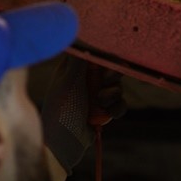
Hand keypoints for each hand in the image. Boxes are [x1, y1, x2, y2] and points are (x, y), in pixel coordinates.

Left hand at [41, 57, 124, 173]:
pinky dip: (116, 108)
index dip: (105, 55)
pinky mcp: (103, 112)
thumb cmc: (61, 111)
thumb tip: (83, 34)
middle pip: (109, 69)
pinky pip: (119, 104)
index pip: (93, 53)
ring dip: (113, 94)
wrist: (63, 145)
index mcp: (72, 69)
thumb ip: (80, 59)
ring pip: (117, 87)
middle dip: (111, 76)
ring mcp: (94, 97)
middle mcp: (84, 81)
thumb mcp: (69, 82)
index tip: (112, 57)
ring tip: (101, 103)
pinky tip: (108, 115)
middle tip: (106, 81)